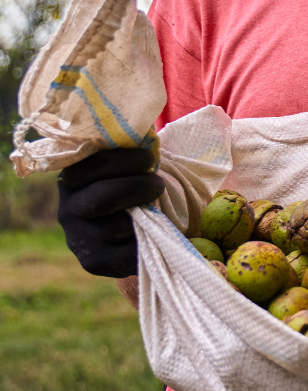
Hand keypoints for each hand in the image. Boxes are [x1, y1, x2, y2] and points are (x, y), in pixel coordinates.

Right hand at [56, 146, 165, 277]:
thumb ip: (129, 148)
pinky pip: (124, 254)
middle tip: (158, 184)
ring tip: (156, 207)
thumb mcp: (126, 164)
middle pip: (100, 198)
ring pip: (115, 228)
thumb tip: (145, 129)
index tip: (149, 157)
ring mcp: (77, 238)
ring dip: (144, 215)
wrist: (131, 227)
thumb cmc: (132, 184)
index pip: (87, 167)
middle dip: (137, 187)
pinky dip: (145, 241)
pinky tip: (151, 232)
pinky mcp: (93, 261)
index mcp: (71, 179)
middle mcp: (67, 209)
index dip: (123, 160)